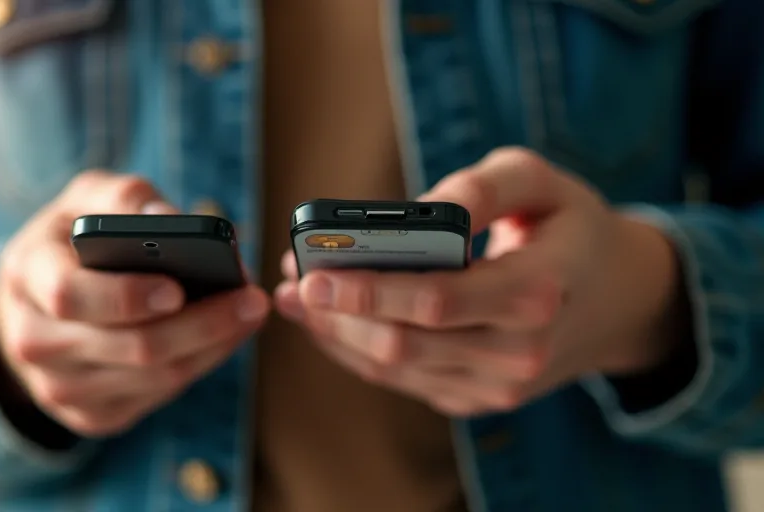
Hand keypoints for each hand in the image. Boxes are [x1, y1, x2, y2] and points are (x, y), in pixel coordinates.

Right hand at [0, 171, 269, 435]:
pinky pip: (156, 397)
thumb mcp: (85, 200)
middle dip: (200, 323)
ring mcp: (58, 386)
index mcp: (26, 274)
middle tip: (252, 298)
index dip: (126, 296)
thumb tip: (168, 220)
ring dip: (211, 347)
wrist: (36, 303)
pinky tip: (225, 337)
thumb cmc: (71, 242)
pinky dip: (199, 366)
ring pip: (152, 378)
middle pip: (129, 346)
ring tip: (251, 313)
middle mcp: (33, 339)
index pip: (69, 296)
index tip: (178, 288)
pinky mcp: (89, 415)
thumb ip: (123, 198)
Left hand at [275, 147, 683, 416]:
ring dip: (336, 334)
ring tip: (296, 296)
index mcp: (538, 291)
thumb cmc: (568, 228)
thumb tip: (418, 210)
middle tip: (290, 279)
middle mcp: (520, 350)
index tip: (312, 273)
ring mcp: (499, 385)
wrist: (618, 298)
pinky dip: (358, 352)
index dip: (368, 291)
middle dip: (336, 313)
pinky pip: (402, 381)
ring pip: (395, 369)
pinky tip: (330, 322)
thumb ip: (483, 185)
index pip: (439, 301)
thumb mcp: (540, 182)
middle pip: (405, 343)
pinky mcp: (478, 398)